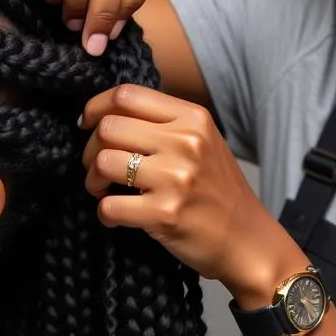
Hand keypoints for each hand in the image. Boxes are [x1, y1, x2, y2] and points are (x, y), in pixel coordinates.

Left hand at [81, 85, 297, 303]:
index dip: (96, 107)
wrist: (248, 241)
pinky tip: (117, 218)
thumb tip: (107, 115)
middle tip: (98, 169)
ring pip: (102, 162)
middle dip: (90, 150)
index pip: (127, 95)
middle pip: (108, 127)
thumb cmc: (219, 192)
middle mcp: (186, 142)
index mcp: (193, 118)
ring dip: (93, 181)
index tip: (88, 124)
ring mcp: (176, 177)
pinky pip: (108, 206)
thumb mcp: (203, 142)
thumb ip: (164, 123)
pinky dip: (105, 214)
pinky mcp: (164, 213)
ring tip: (105, 192)